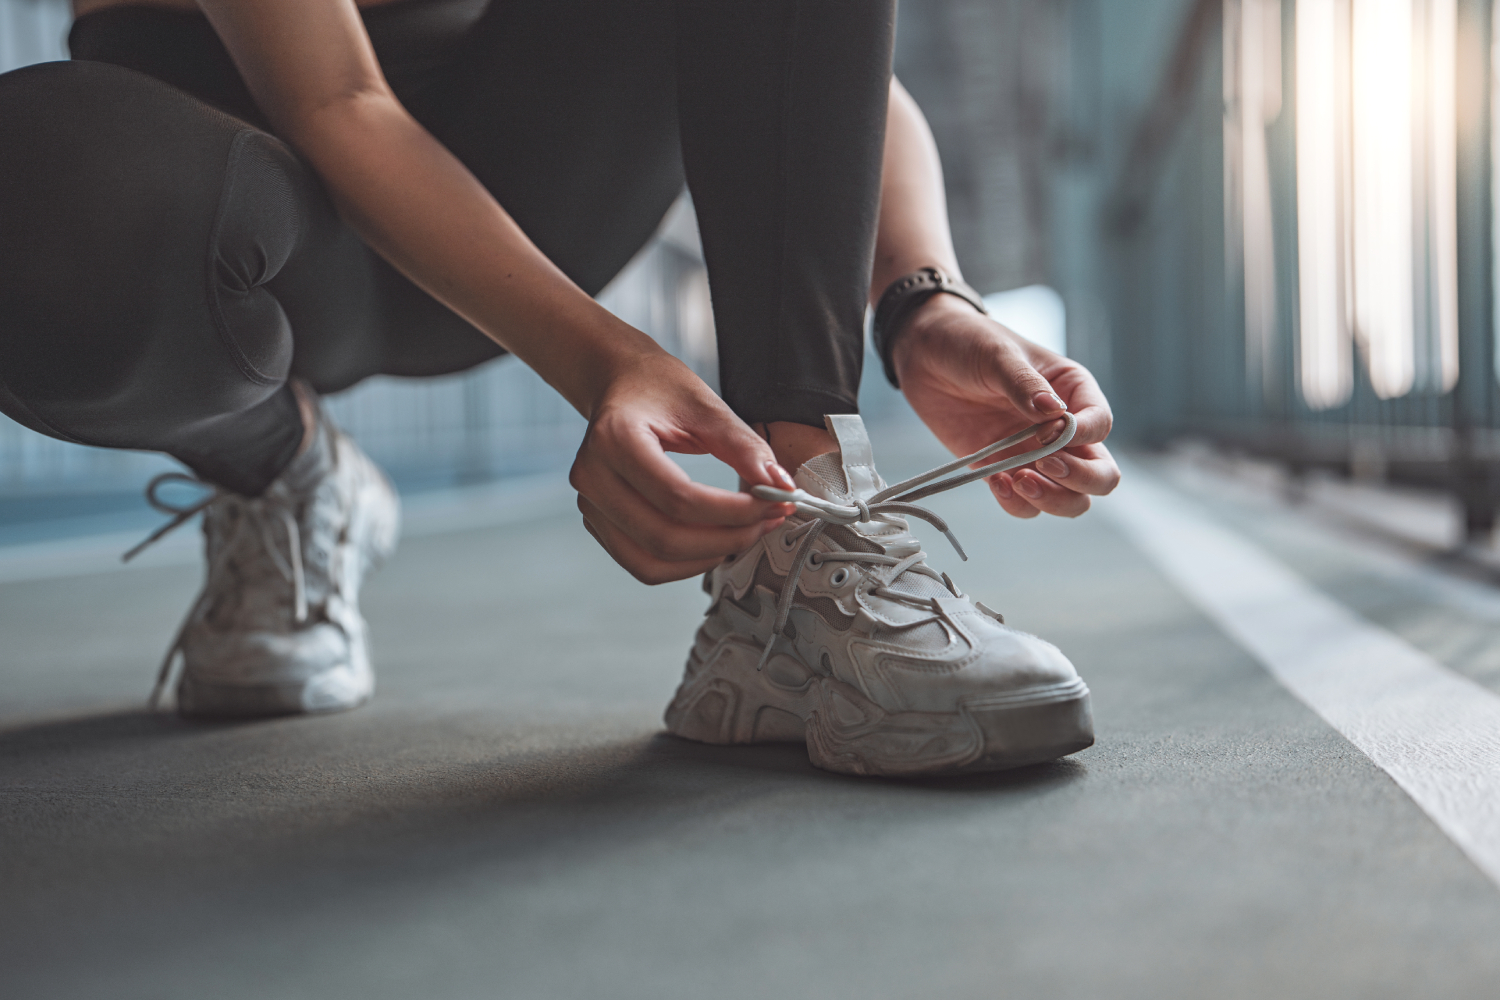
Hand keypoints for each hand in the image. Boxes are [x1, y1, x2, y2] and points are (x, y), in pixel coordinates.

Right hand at [570, 348, 795, 583]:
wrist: (619, 383)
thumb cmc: (658, 388)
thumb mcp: (706, 406)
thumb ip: (744, 447)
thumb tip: (781, 487)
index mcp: (614, 439)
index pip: (678, 498)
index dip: (733, 511)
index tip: (773, 503)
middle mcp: (591, 477)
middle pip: (664, 537)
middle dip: (727, 539)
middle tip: (767, 522)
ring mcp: (589, 505)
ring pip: (651, 563)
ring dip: (706, 558)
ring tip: (745, 534)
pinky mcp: (597, 523)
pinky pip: (643, 564)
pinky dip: (684, 563)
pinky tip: (715, 542)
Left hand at [891, 295, 1119, 517]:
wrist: (923, 354)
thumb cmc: (969, 342)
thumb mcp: (998, 355)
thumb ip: (1025, 384)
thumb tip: (1054, 412)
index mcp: (1072, 391)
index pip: (1100, 424)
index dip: (1085, 436)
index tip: (1050, 432)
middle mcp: (1062, 429)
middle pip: (1100, 473)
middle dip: (1081, 479)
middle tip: (1044, 465)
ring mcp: (1034, 454)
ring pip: (1069, 498)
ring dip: (1052, 500)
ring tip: (1018, 480)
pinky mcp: (1003, 469)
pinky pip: (1025, 504)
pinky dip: (1017, 504)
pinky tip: (998, 483)